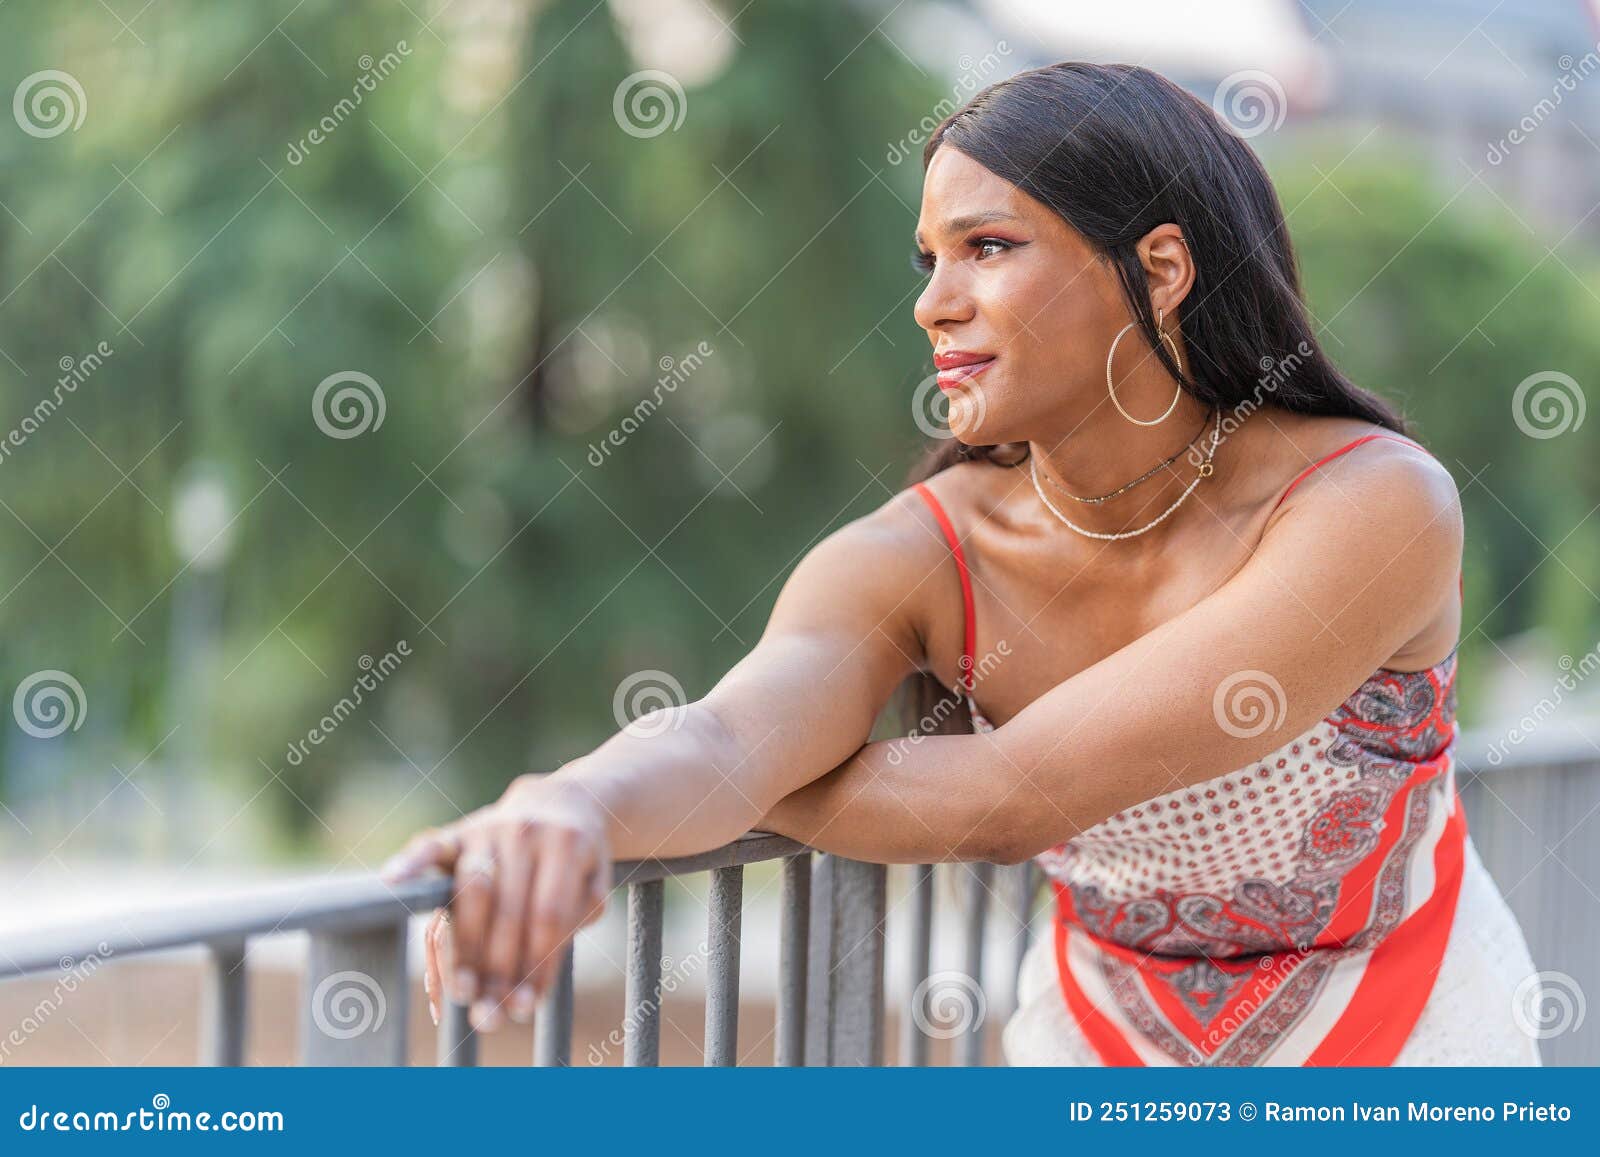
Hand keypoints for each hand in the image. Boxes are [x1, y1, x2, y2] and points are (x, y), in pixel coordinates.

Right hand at [381, 775, 612, 1031]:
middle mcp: (525, 831)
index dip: (537, 964)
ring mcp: (488, 828)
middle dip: (499, 970)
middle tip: (491, 1016)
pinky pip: (431, 845)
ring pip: (471, 891)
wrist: (560, 802)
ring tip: (463, 992)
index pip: (550, 915)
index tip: (526, 1007)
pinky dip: (410, 862)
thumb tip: (529, 988)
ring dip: (464, 948)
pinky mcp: (459, 831)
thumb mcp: (593, 886)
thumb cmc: (578, 860)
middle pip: (509, 910)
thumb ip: (572, 925)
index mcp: (567, 843)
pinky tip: (391, 881)